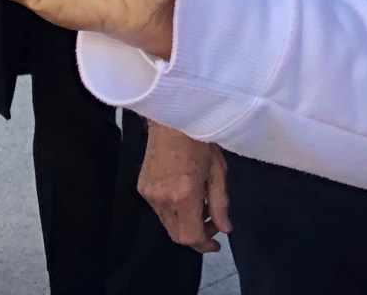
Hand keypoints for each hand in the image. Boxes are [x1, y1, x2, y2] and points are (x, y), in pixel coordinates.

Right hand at [140, 125, 232, 252]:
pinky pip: (159, 209)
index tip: (216, 245)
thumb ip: (220, 204)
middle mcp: (162, 199)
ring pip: (167, 223)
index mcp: (184, 196)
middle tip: (213, 223)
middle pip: (176, 234)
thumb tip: (225, 228)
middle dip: (196, 235)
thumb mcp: (219, 172)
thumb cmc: (201, 141)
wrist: (172, 120)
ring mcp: (149, 194)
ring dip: (185, 222)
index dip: (204, 245)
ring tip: (201, 205)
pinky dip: (173, 210)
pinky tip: (185, 195)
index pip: (190, 236)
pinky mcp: (142, 188)